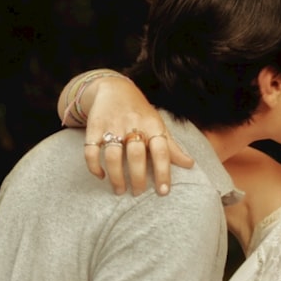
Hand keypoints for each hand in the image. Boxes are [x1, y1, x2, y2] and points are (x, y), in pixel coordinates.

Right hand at [81, 76, 192, 194]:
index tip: (163, 192)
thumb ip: (171, 146)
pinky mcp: (94, 128)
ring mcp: (112, 126)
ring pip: (113, 156)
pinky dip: (94, 167)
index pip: (161, 151)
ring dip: (116, 177)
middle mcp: (132, 125)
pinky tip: (101, 176)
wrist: (113, 87)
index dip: (163, 172)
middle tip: (138, 192)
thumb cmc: (141, 112)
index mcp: (152, 125)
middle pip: (136, 155)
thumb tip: (190, 164)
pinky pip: (91, 151)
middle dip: (138, 178)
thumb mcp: (158, 125)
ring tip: (120, 190)